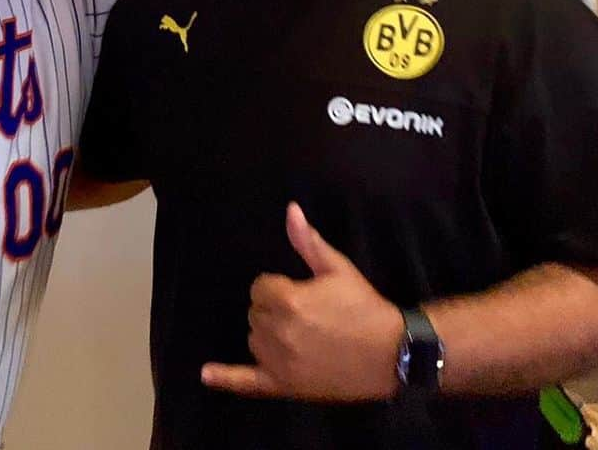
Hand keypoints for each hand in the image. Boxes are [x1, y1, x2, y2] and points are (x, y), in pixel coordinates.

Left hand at [201, 204, 403, 401]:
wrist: (391, 354)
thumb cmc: (364, 307)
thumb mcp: (337, 269)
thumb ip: (307, 242)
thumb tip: (290, 210)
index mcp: (288, 301)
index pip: (260, 287)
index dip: (278, 287)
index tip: (301, 292)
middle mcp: (279, 333)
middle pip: (255, 313)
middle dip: (274, 309)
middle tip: (306, 314)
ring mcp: (280, 363)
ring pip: (254, 340)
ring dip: (267, 335)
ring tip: (299, 335)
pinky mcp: (286, 387)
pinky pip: (248, 383)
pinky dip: (226, 379)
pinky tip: (205, 374)